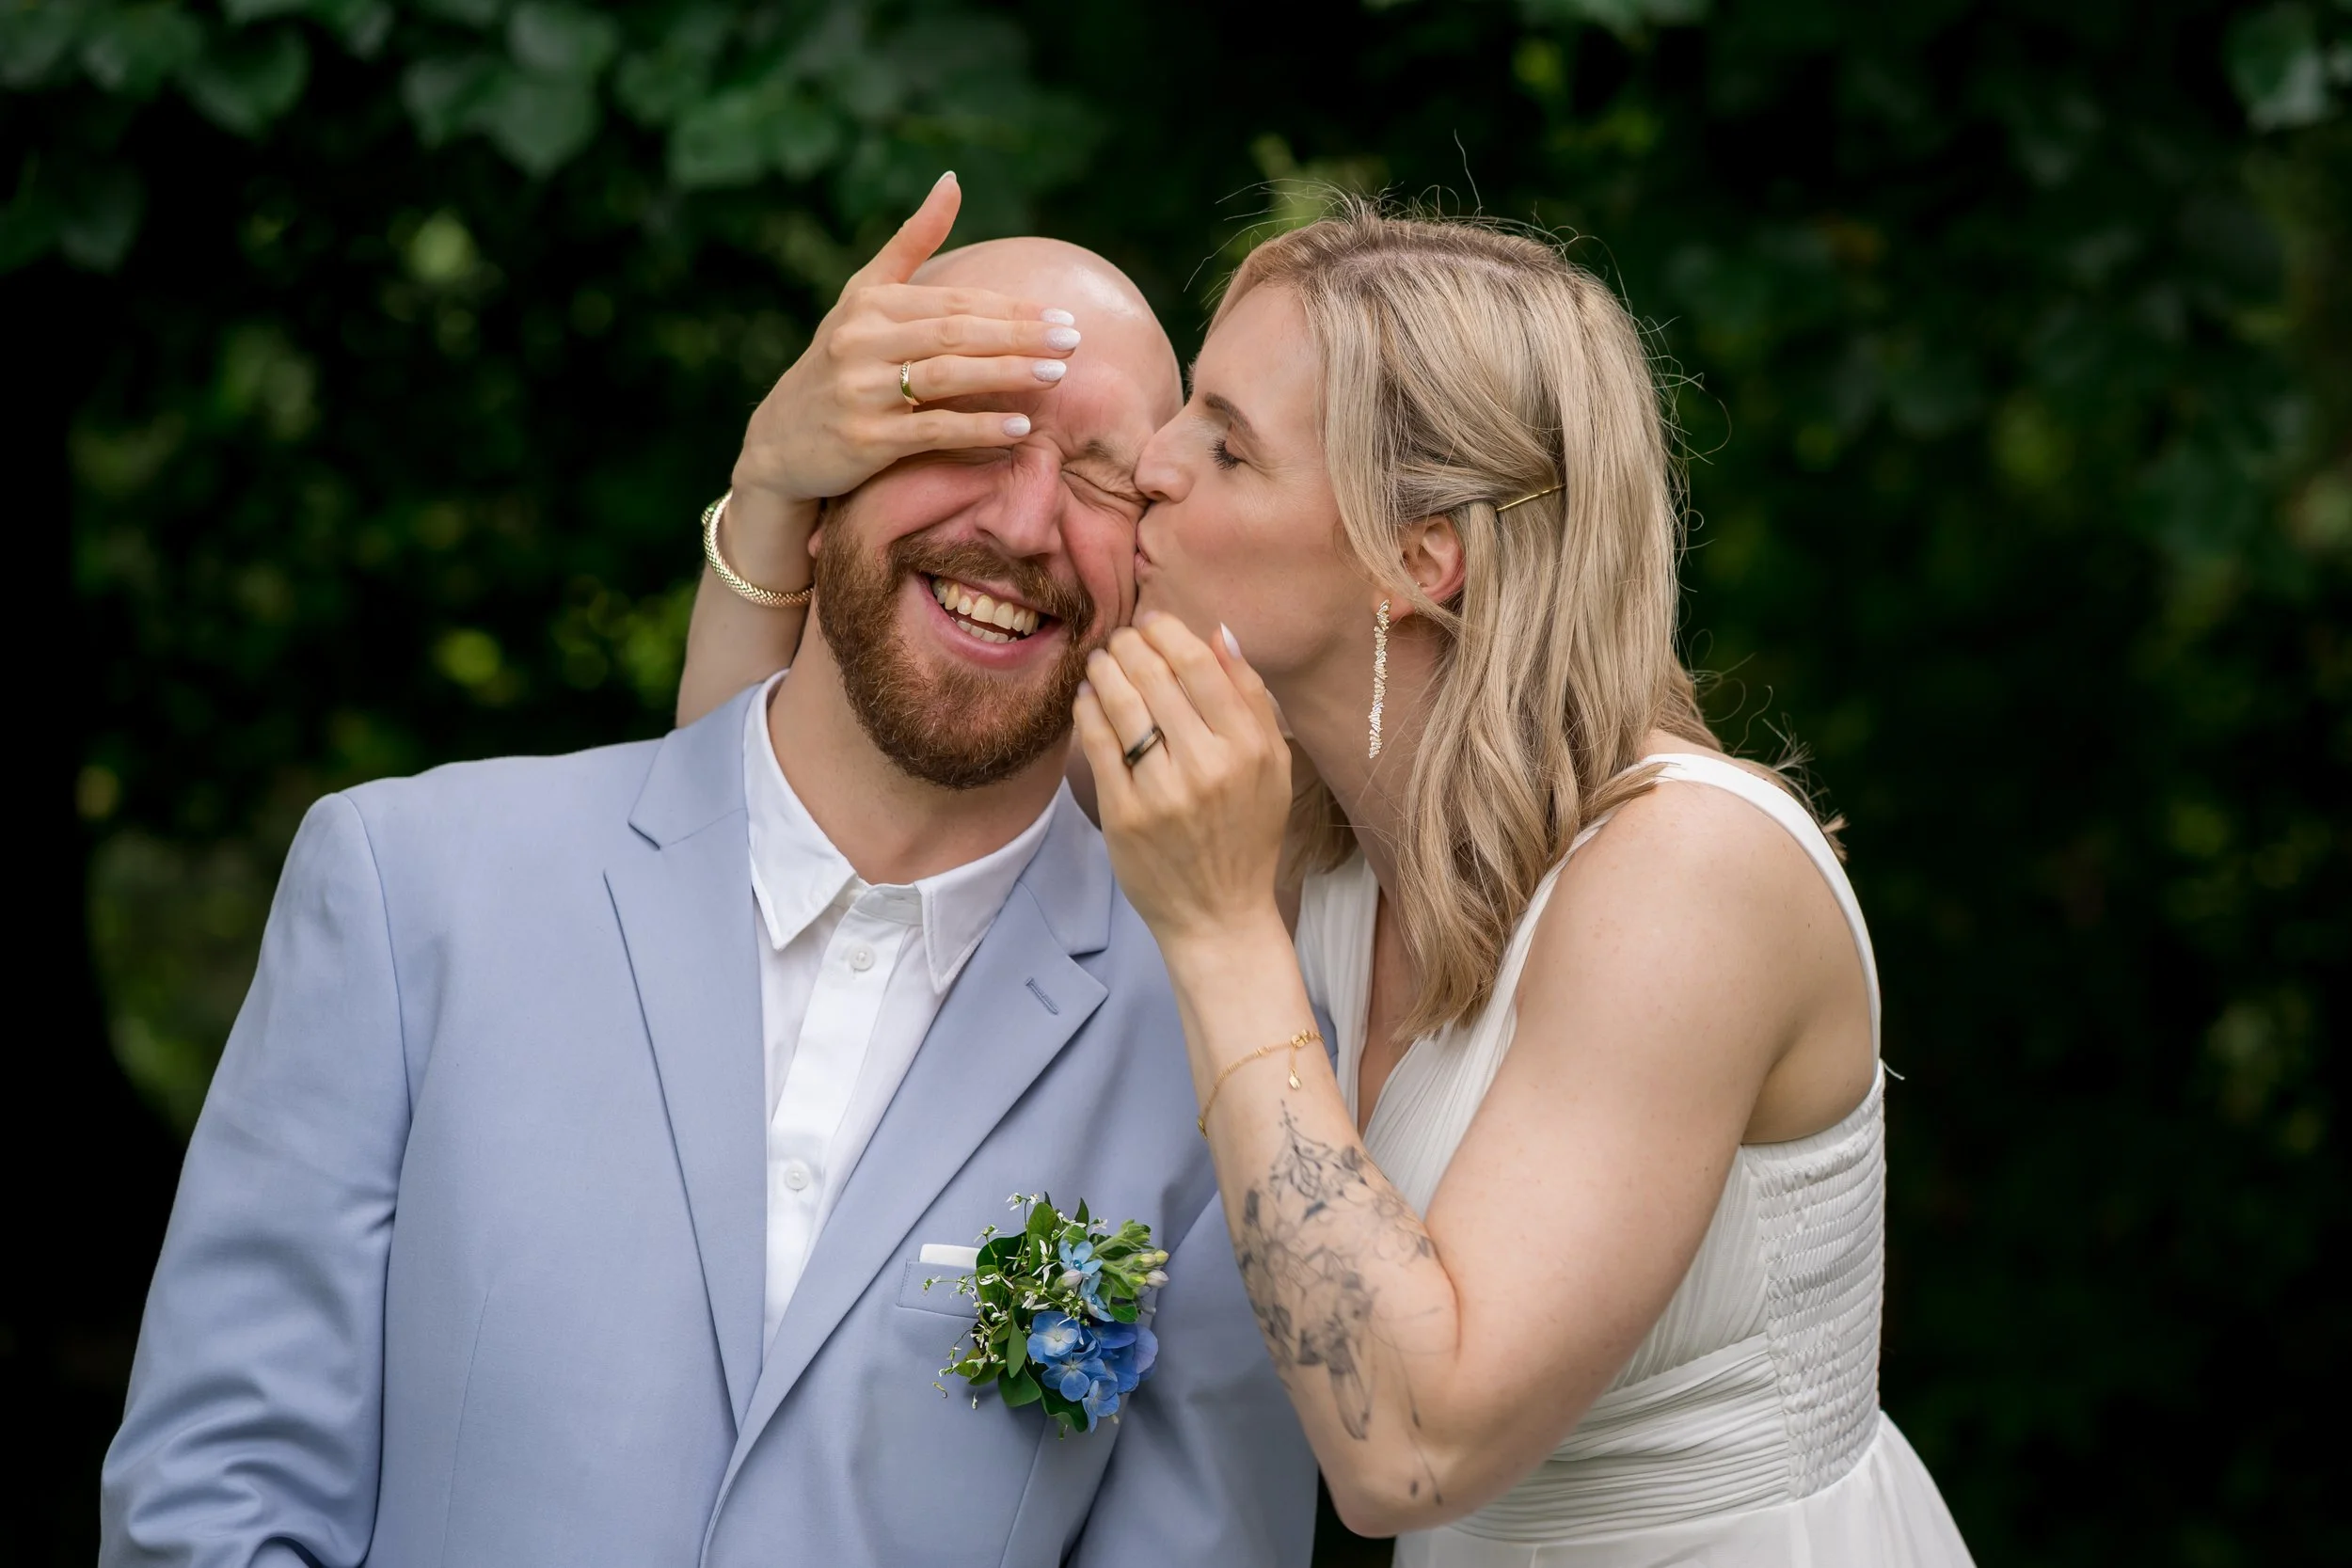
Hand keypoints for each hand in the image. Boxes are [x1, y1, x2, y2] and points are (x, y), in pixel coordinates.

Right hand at [721, 171, 1081, 588]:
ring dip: (1006, 374)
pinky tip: (1020, 428)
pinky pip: (931, 430)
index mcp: (870, 303)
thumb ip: (911, 241)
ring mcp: (861, 391)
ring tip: (1056, 375)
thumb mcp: (865, 297)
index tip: (1063, 316)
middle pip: (956, 333)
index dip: (1011, 309)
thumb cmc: (839, 363)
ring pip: (947, 376)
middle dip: (1019, 335)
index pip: (954, 302)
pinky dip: (977, 428)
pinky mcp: (864, 439)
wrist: (780, 441)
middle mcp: (861, 341)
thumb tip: (953, 179)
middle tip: (1073, 340)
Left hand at [1075, 614, 1291, 950]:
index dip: (1167, 633)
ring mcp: (1161, 791)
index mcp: (1248, 747)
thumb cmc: (1247, 833)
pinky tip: (1087, 698)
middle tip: (1119, 641)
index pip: (1198, 665)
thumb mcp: (1273, 765)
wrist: (1219, 914)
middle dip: (1129, 646)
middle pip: (1154, 678)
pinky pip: (1097, 745)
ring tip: (1100, 663)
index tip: (1151, 625)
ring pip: (1120, 704)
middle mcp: (1207, 765)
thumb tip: (1219, 633)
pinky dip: (1087, 711)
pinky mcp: (1123, 814)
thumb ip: (1251, 697)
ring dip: (1103, 671)